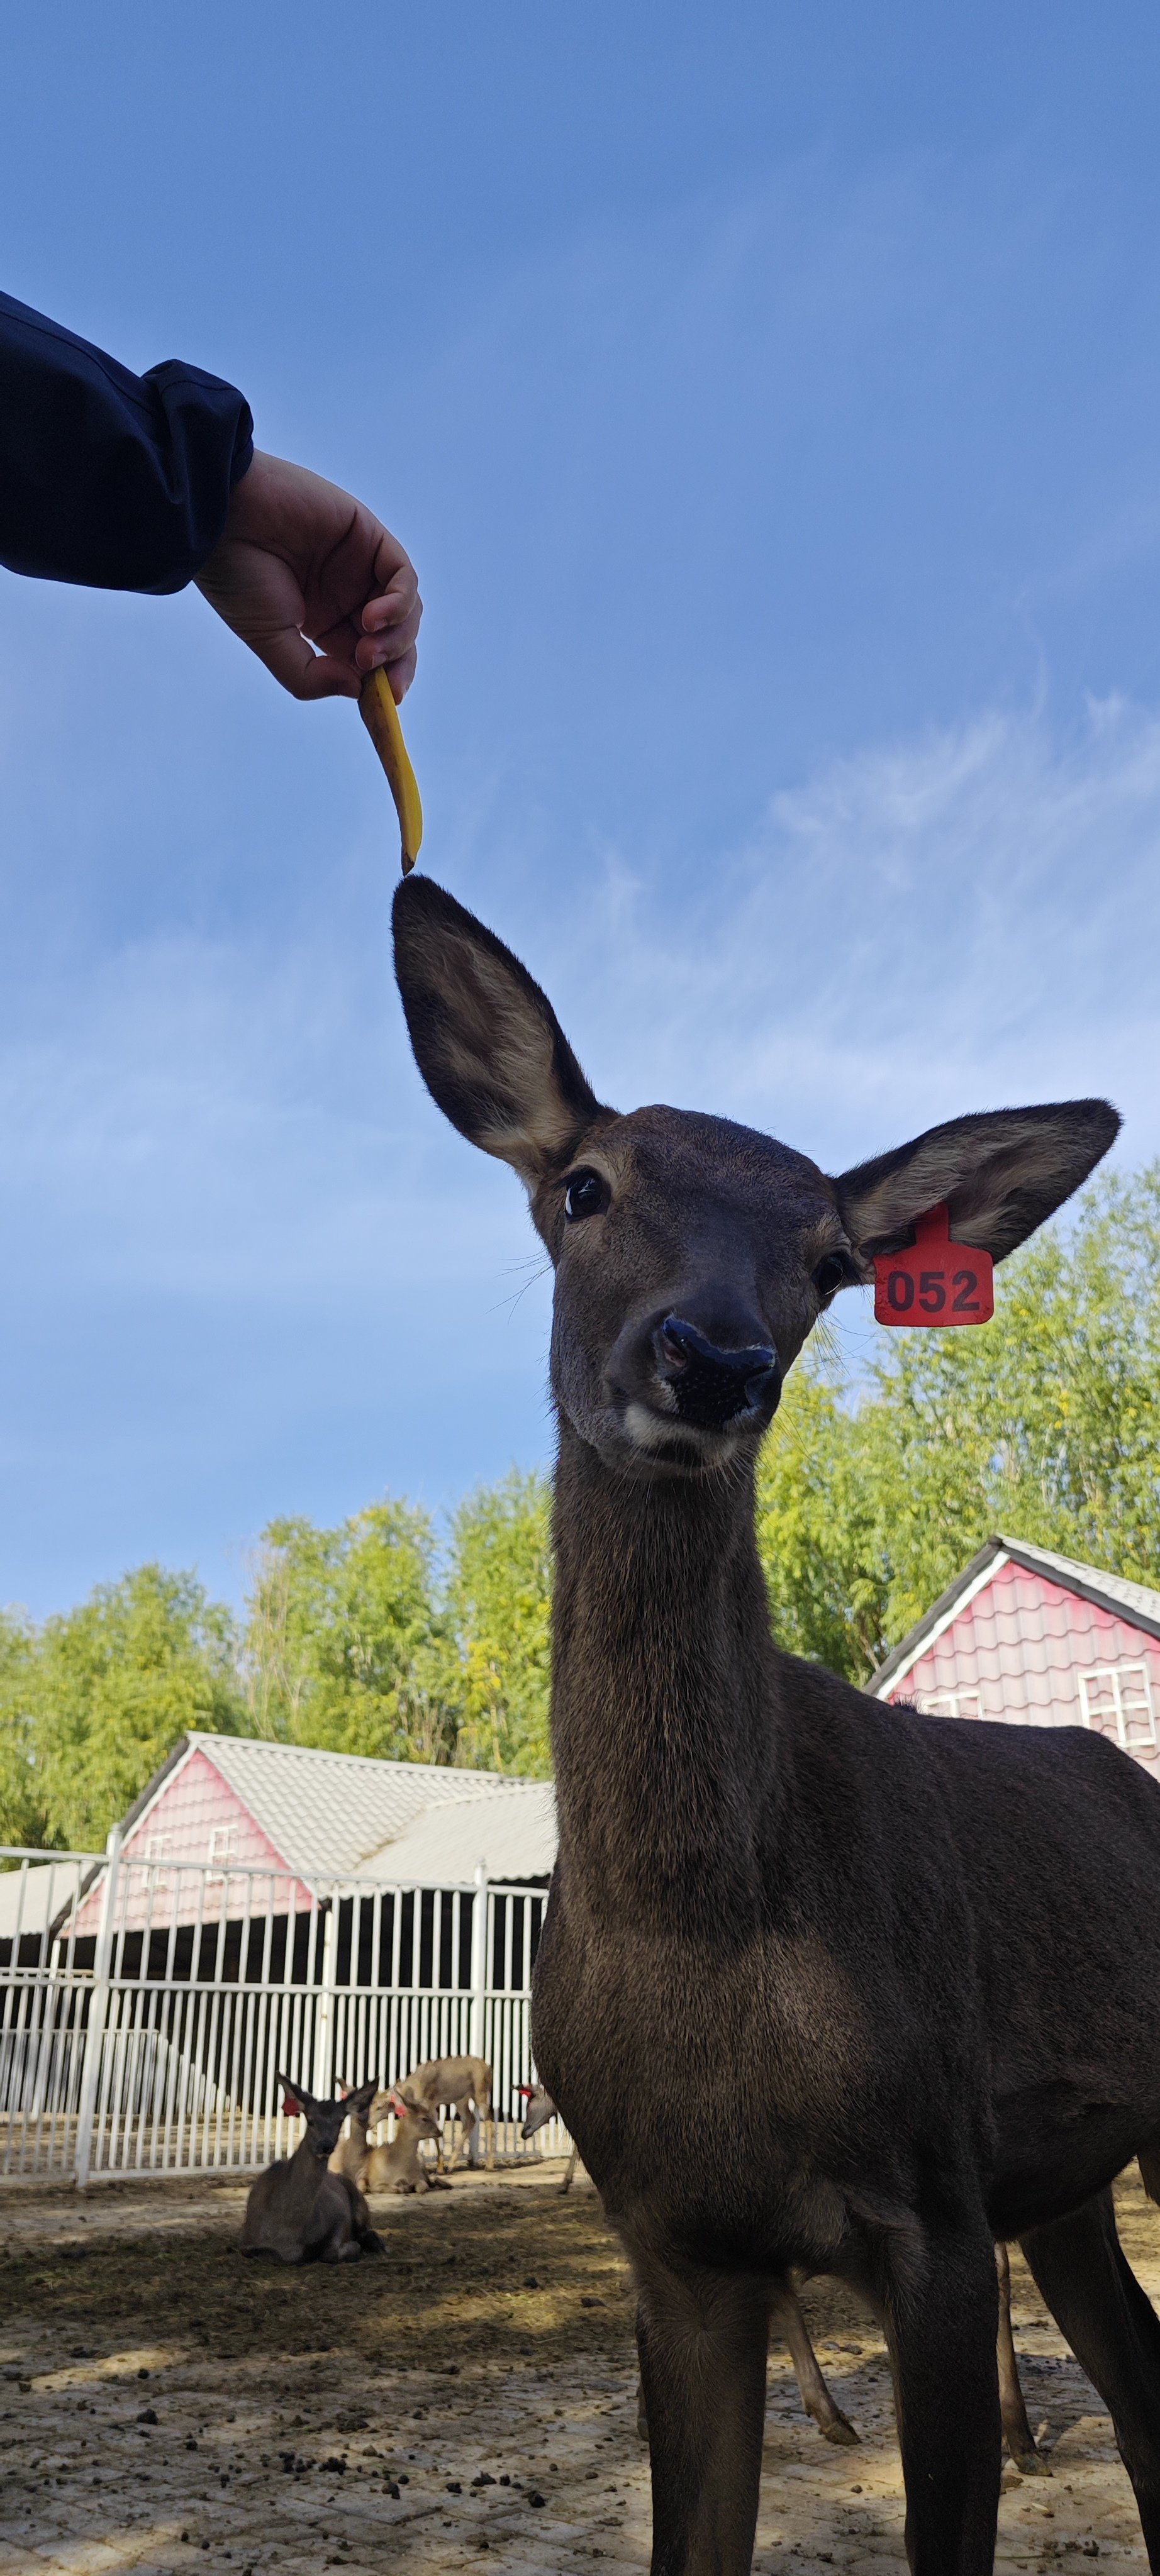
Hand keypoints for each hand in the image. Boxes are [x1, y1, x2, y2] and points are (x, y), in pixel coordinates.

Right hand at [194, 449, 420, 702]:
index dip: (379, 687)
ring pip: (406, 612)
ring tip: (366, 652)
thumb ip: (309, 676)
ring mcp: (360, 566)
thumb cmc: (236, 576)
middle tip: (386, 689)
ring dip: (396, 640)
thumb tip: (356, 690)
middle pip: (394, 641)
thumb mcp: (268, 641)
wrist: (222, 516)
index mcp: (323, 624)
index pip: (367, 662)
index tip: (381, 712)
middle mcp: (346, 596)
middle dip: (396, 669)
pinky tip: (371, 618)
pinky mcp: (368, 535)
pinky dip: (398, 602)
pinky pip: (402, 576)